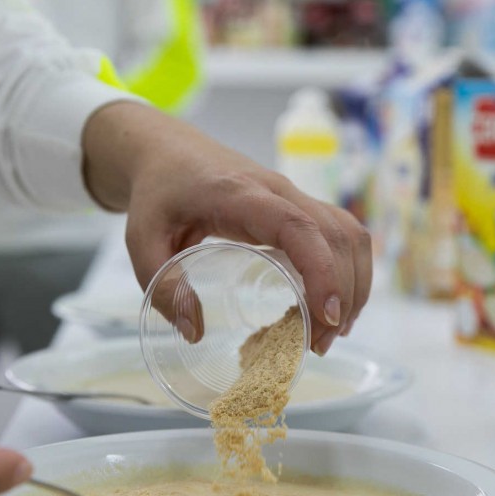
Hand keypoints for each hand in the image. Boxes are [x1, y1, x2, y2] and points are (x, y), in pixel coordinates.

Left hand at [82, 102, 371, 354]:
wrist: (165, 151)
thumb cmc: (156, 195)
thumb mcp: (140, 241)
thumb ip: (162, 286)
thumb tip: (193, 333)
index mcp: (241, 196)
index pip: (298, 227)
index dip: (322, 270)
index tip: (327, 316)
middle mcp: (279, 191)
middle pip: (335, 236)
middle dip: (342, 293)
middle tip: (320, 344)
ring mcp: (295, 196)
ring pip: (348, 234)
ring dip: (354, 283)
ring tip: (333, 331)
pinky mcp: (300, 206)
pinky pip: (342, 233)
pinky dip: (350, 269)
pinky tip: (337, 305)